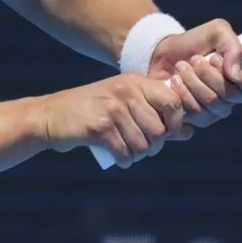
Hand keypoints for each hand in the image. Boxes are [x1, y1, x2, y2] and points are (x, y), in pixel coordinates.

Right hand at [39, 73, 190, 166]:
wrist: (52, 115)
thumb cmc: (92, 111)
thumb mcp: (125, 105)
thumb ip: (156, 116)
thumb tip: (189, 133)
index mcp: (135, 82)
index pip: (172, 102)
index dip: (175, 122)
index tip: (165, 134)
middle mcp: (125, 91)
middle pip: (159, 129)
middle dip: (154, 146)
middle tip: (143, 149)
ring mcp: (112, 108)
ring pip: (142, 144)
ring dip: (138, 155)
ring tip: (129, 153)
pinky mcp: (99, 127)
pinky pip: (124, 152)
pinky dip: (124, 160)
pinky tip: (119, 158)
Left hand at [148, 19, 241, 128]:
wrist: (164, 54)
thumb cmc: (194, 42)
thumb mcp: (216, 32)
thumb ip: (232, 47)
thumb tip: (235, 73)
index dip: (235, 74)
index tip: (214, 58)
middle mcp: (234, 97)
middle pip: (228, 95)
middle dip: (206, 74)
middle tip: (193, 60)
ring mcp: (217, 110)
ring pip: (211, 103)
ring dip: (192, 81)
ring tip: (181, 67)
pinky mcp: (199, 119)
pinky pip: (195, 113)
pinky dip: (182, 94)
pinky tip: (174, 81)